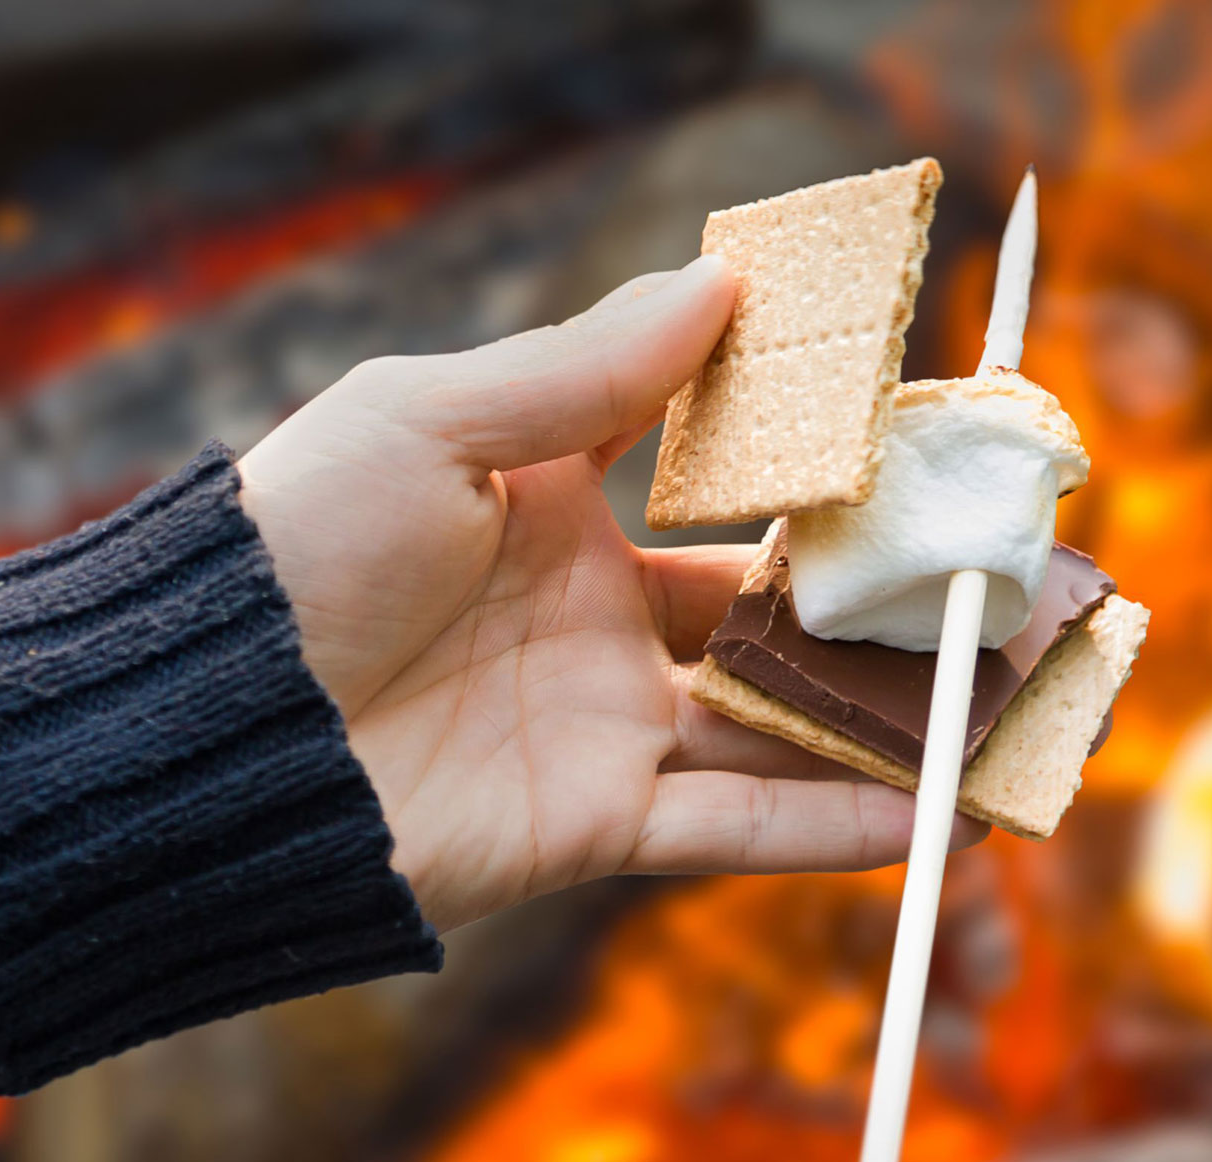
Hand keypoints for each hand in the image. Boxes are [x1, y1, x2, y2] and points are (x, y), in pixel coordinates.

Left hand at [239, 258, 986, 930]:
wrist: (211, 724)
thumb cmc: (303, 546)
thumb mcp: (435, 420)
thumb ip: (583, 368)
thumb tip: (719, 281)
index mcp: (556, 517)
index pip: (716, 491)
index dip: (809, 473)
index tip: (916, 450)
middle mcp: (593, 627)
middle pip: (766, 619)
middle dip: (873, 612)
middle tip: (990, 590)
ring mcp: (599, 730)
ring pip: (773, 728)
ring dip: (883, 723)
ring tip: (1000, 709)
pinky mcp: (591, 828)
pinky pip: (732, 827)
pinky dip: (830, 822)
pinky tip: (933, 809)